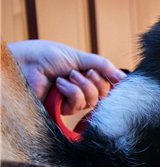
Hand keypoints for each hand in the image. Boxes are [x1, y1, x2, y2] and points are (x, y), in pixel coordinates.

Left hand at [8, 40, 125, 114]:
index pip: (108, 84)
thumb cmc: (48, 56)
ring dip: (81, 85)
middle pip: (103, 94)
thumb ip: (103, 66)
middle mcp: (80, 90)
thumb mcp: (80, 57)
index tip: (113, 75)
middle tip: (83, 71)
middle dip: (95, 80)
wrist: (27, 62)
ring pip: (92, 100)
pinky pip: (78, 104)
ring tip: (67, 75)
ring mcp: (71, 101)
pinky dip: (71, 91)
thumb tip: (124, 78)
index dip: (111, 80)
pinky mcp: (61, 110)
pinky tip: (59, 84)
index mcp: (85, 76)